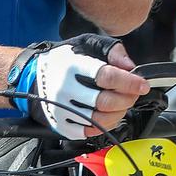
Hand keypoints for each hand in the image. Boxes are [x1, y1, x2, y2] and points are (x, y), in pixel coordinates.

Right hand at [9, 34, 149, 138]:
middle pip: (104, 102)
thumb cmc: (63, 60)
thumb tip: (130, 66)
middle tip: (134, 94)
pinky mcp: (59, 124)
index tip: (142, 85)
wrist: (32, 76)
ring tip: (123, 104)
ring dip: (119, 113)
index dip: (129, 82)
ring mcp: (60, 109)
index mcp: (72, 66)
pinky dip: (104, 126)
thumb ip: (111, 50)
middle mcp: (64, 89)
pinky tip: (109, 116)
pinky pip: (88, 132)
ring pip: (98, 120)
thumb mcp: (86, 43)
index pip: (106, 77)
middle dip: (127, 99)